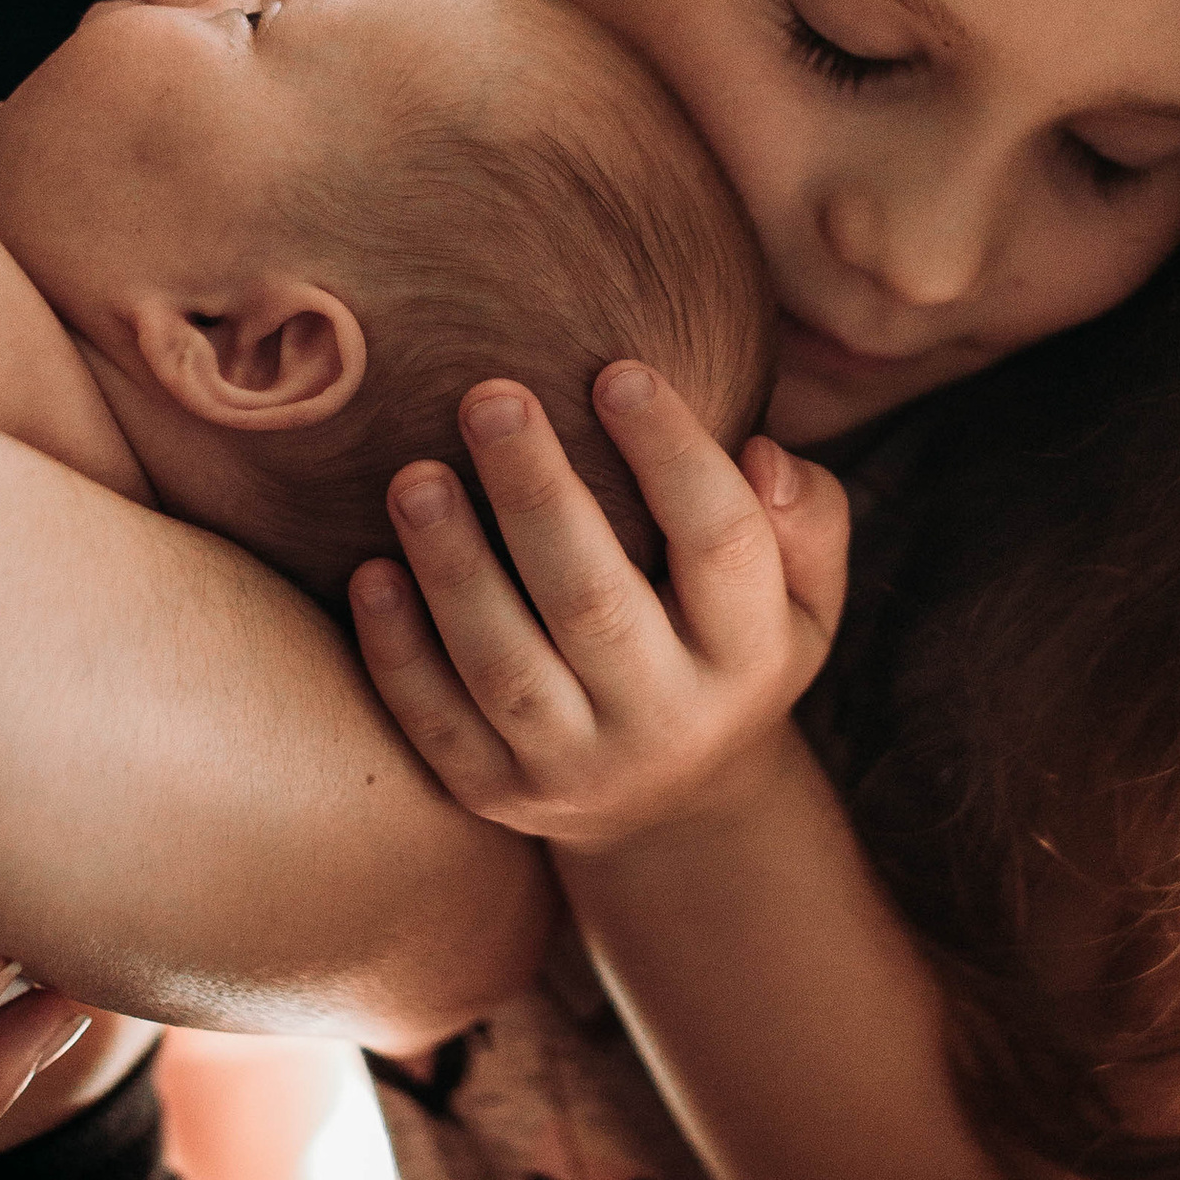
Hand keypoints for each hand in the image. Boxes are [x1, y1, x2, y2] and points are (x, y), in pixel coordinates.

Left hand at [347, 364, 849, 853]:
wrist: (674, 808)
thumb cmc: (732, 647)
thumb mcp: (804, 598)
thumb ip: (807, 518)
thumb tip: (762, 453)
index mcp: (750, 654)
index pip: (722, 543)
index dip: (672, 454)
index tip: (616, 371)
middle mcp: (667, 719)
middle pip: (594, 604)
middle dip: (536, 495)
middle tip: (488, 395)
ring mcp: (576, 768)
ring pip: (504, 669)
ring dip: (453, 568)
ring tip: (414, 477)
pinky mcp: (497, 793)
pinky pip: (437, 727)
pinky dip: (398, 654)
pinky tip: (372, 572)